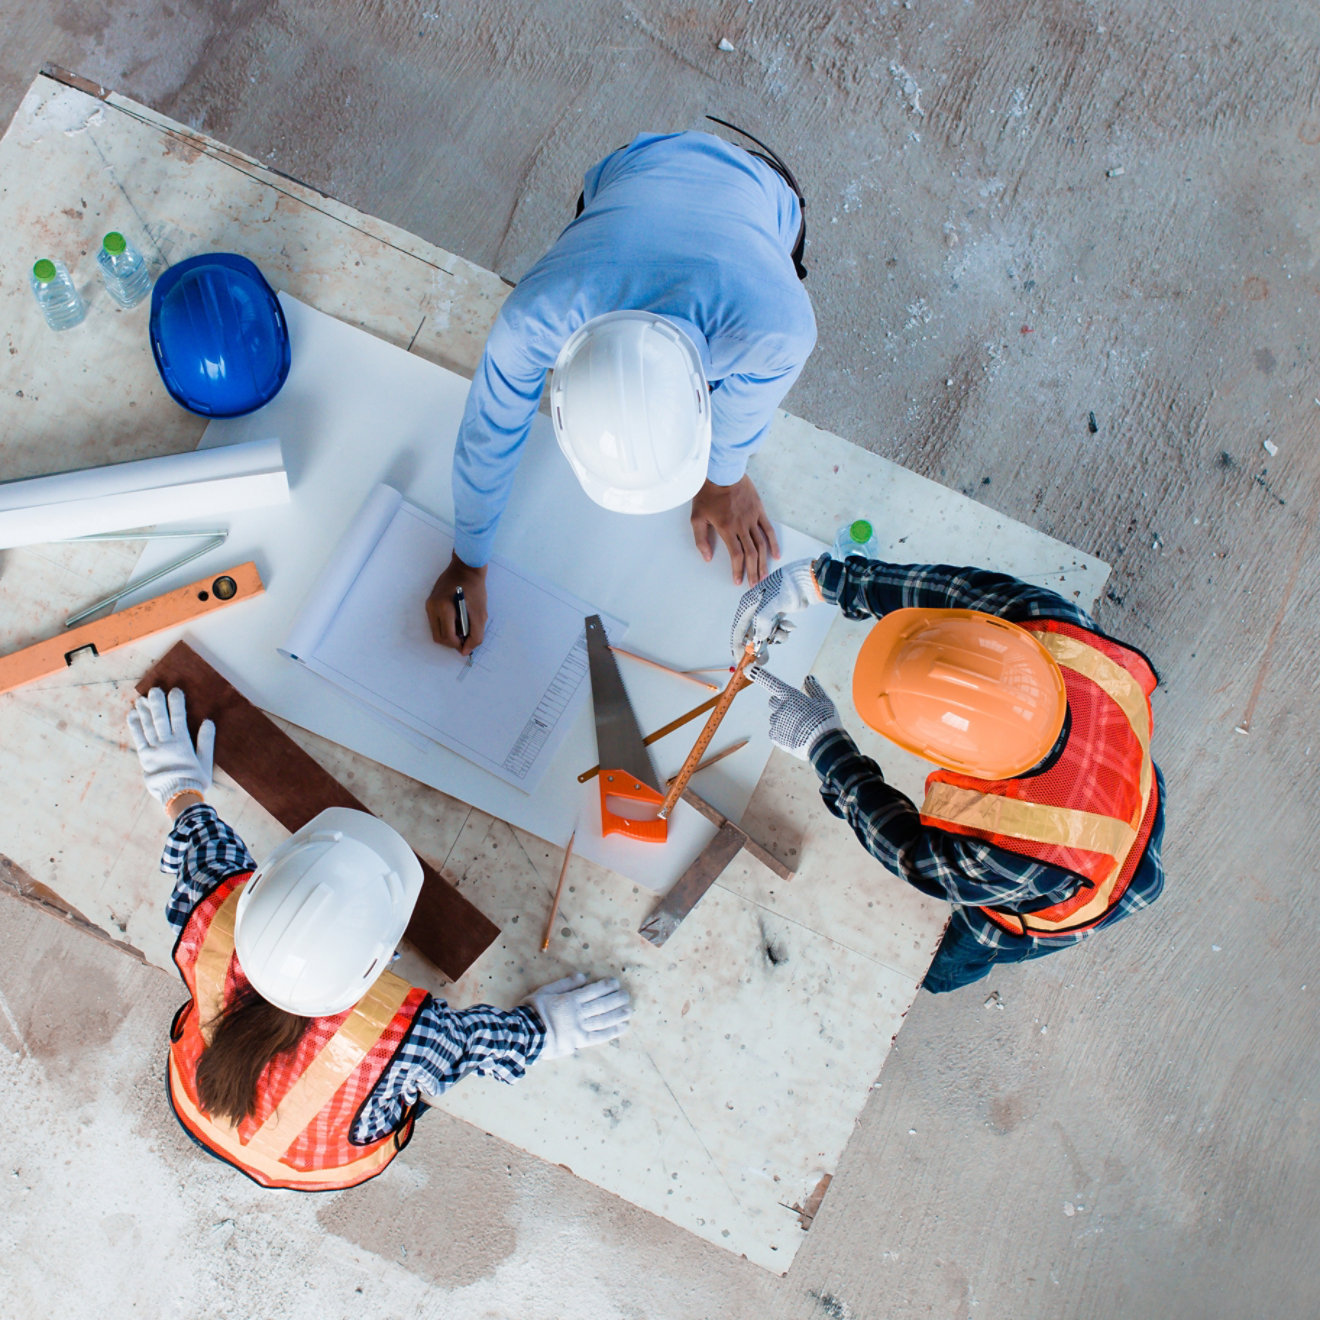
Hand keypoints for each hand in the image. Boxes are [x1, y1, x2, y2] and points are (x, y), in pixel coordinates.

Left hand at [127, 687, 214, 805]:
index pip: (178, 718)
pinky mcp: (144, 757)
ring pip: (148, 726)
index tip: (175, 691)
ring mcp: (154, 750)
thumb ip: (206, 741)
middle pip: (160, 719)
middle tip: (155, 689)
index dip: (176, 703)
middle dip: (157, 703)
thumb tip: (208, 722)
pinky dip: (135, 725)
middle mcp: (166, 744)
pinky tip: (133, 714)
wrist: (178, 797)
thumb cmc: (195, 780)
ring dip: (145, 711)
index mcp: (182, 743)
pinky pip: (138, 738)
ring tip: (142, 698)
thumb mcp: (206, 761)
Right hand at [425, 552, 487, 654]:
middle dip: (452, 642)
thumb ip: (475, 635)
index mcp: (443, 608)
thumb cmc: (475, 588)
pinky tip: (457, 619)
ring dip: (449, 634)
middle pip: (438, 637)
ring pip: (436, 631)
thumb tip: (465, 651)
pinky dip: (446, 626)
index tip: (468, 643)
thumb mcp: (480, 613)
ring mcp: (429, 605)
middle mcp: (432, 607)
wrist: (466, 567)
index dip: (458, 645)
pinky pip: (436, 623)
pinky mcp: (430, 603)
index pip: (447, 637)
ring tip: (463, 626)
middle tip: (466, 636)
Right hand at [527, 972, 631, 1060]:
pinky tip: (622, 1027)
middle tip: (626, 996)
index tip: (615, 983)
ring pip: (603, 1019)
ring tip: (629, 1010)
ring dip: (617, 1014)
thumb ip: (564, 984)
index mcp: (569, 1000)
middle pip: (601, 1005)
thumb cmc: (531, 1011)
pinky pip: (599, 1036)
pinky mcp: (578, 1041)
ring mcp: (579, 1028)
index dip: (605, 986)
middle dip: (616, 999)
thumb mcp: (545, 991)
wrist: (524, 1035)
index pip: (592, 991)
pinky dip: (612, 1031)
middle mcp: (577, 1013)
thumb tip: (582, 977)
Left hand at [690, 474, 780, 585]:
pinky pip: (768, 529)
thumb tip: (707, 558)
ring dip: (763, 562)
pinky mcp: (759, 510)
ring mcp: (752, 518)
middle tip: (754, 584)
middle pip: (751, 553)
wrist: (722, 471)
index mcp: (726, 529)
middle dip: (753, 571)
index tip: (738, 581)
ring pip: (761, 544)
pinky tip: (775, 555)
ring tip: (765, 575)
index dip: (738, 570)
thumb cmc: (707, 493)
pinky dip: (773, 543)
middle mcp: (742, 526)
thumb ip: (701, 539)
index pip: (736, 555)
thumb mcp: (696, 517)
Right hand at [729, 558, 821, 655]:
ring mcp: (767, 613)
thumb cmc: (786, 586)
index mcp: (748, 605)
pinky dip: (783, 631)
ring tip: (783, 632)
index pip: (738, 629)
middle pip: (753, 634)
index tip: (740, 660)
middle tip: (763, 659)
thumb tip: (757, 640)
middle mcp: (755, 610)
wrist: (805, 582)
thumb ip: (761, 624)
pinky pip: (777, 630)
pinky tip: (789, 625)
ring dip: (776, 637)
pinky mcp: (778, 616)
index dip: (738, 646)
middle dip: (759, 646)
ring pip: (767, 634)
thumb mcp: (770, 605)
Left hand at [751, 668, 842, 758]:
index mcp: (791, 696)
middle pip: (773, 701)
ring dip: (783, 720)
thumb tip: (809, 678)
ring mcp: (776, 723)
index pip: (771, 682)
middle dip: (781, 704)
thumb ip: (814, 689)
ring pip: (775, 718)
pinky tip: (795, 736)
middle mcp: (780, 708)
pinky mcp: (775, 736)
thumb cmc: (826, 721)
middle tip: (796, 712)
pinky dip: (782, 733)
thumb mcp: (824, 702)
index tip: (748, 669)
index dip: (759, 675)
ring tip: (800, 728)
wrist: (824, 745)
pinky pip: (775, 732)